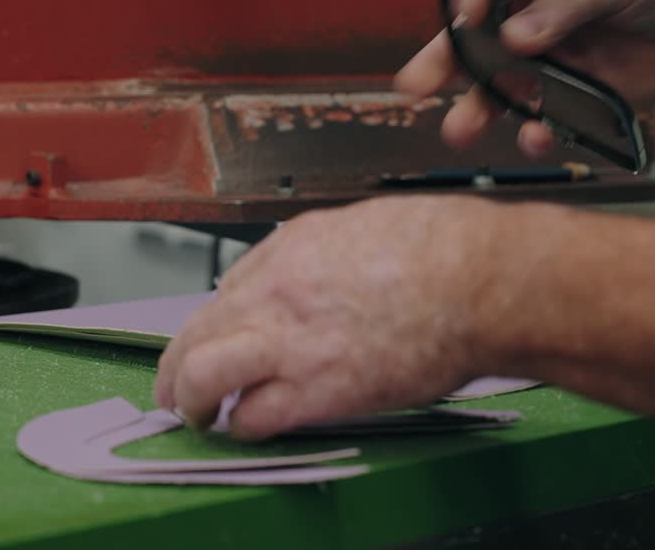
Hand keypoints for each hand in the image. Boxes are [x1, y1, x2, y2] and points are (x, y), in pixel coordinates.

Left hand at [152, 195, 505, 439]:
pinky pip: (252, 416)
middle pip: (197, 329)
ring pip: (201, 373)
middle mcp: (277, 291)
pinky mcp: (315, 390)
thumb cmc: (447, 249)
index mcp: (293, 247)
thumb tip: (325, 270)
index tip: (221, 334)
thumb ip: (332, 252)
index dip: (221, 318)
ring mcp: (290, 341)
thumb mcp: (371, 225)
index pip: (229, 288)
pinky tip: (245, 428)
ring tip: (191, 413)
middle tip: (174, 383)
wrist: (480, 279)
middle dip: (177, 361)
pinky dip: (241, 426)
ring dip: (188, 397)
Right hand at [395, 0, 654, 157]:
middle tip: (416, 85)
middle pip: (478, 43)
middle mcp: (536, 23)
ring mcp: (554, 63)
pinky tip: (538, 136)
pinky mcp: (578, 98)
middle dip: (445, 64)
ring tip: (460, 129)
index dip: (466, 4)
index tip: (464, 17)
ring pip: (504, 89)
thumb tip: (520, 34)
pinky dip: (539, 133)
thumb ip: (567, 4)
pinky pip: (547, 120)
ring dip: (480, 110)